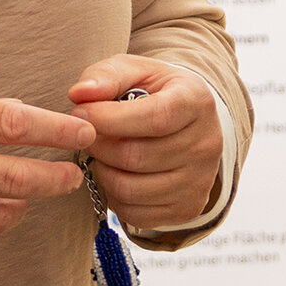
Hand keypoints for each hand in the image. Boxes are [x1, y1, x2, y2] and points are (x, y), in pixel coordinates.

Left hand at [68, 55, 220, 235]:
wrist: (188, 122)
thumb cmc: (154, 93)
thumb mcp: (134, 71)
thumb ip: (106, 76)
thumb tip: (79, 94)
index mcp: (197, 102)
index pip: (155, 117)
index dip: (110, 119)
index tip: (80, 113)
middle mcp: (206, 144)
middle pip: (136, 157)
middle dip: (99, 146)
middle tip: (86, 135)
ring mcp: (200, 181)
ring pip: (131, 189)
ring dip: (104, 172)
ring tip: (103, 153)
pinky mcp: (188, 208)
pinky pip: (135, 213)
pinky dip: (115, 196)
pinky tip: (117, 173)